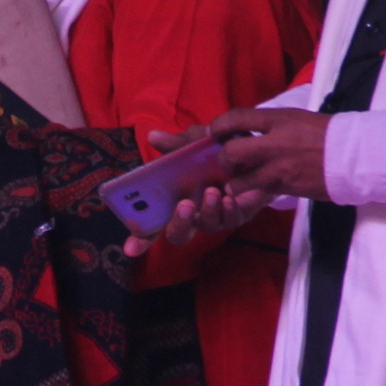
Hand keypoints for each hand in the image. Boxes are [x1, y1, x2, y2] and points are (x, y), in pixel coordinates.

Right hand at [122, 109, 324, 252]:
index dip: (140, 241)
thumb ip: (176, 144)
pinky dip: (231, 208)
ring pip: (207, 225)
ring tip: (213, 192)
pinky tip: (231, 196)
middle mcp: (193, 214)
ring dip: (209, 211)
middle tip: (185, 205)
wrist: (254, 151)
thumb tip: (152, 135)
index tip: (130, 249)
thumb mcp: (194, 145)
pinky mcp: (239, 214)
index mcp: (175, 201)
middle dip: (179, 223)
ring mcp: (216, 217)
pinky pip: (233, 218)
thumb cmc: (217, 152)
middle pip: (177, 234)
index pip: (152, 228)